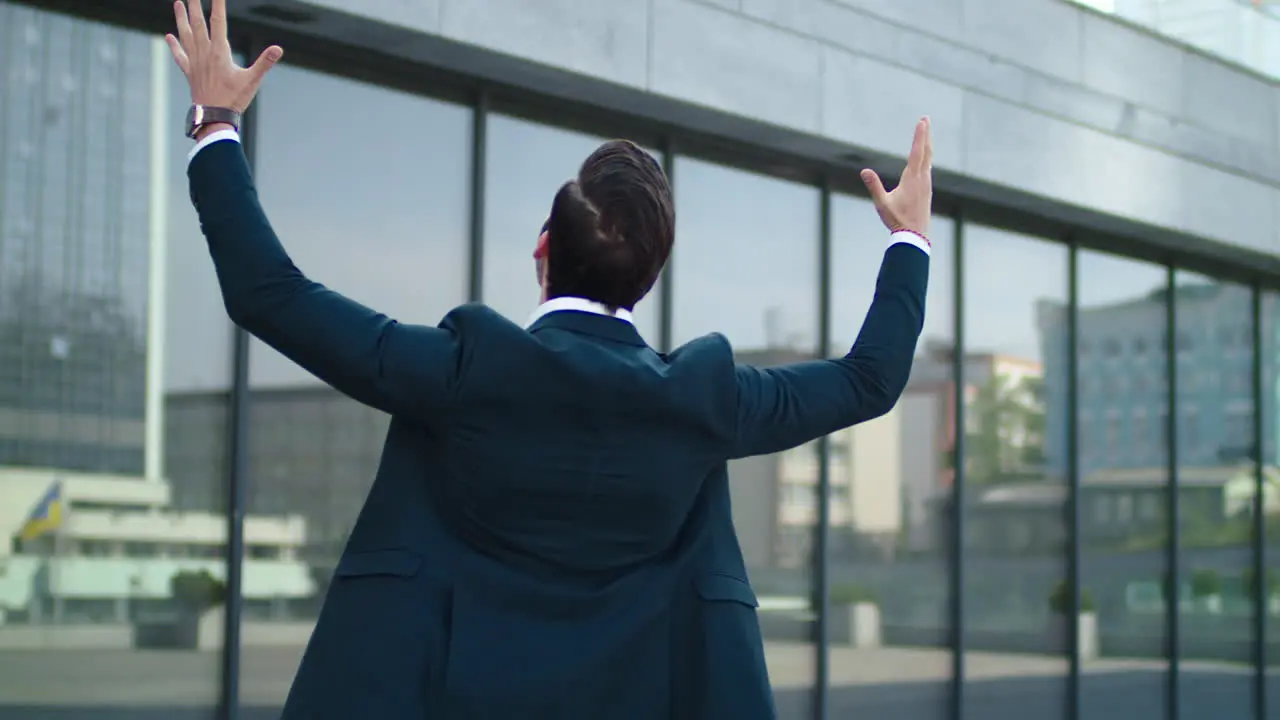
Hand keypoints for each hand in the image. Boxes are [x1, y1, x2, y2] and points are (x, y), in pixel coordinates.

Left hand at [165, 0, 282, 112]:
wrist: (213, 117)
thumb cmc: (234, 100)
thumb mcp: (252, 80)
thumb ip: (265, 63)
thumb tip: (278, 49)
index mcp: (219, 52)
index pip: (218, 21)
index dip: (217, 4)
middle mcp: (204, 53)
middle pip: (198, 23)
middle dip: (195, 5)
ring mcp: (195, 62)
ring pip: (186, 34)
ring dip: (181, 18)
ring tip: (178, 3)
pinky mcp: (190, 72)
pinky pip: (180, 55)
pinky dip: (174, 45)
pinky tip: (169, 36)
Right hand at [861, 117, 932, 237]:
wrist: (915, 236)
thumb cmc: (897, 220)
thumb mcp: (882, 204)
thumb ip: (874, 186)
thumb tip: (864, 171)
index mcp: (912, 178)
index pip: (917, 151)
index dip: (920, 135)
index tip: (922, 121)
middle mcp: (922, 178)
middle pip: (926, 151)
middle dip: (926, 134)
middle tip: (926, 119)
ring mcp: (927, 184)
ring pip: (929, 159)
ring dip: (927, 145)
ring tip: (925, 135)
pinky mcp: (927, 190)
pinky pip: (928, 168)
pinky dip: (927, 157)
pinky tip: (925, 159)